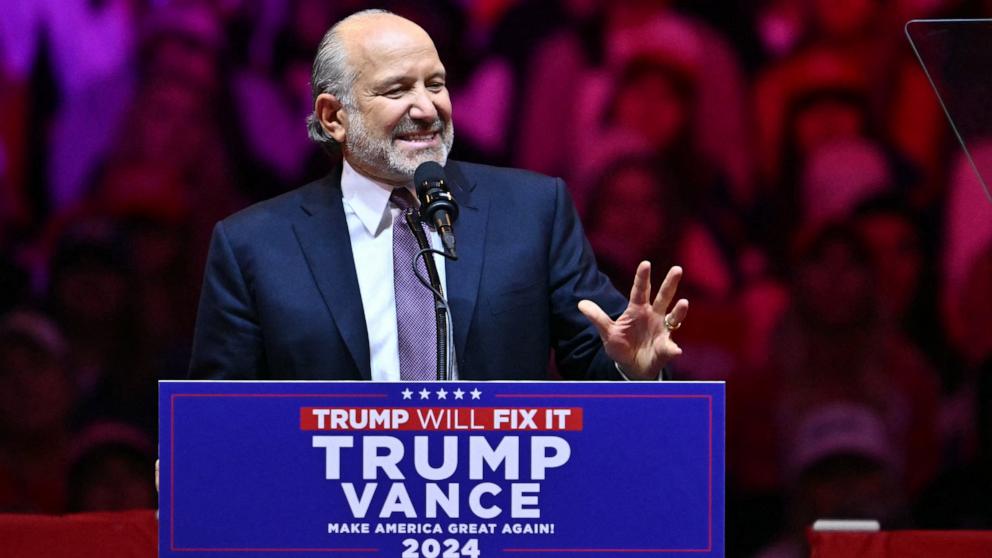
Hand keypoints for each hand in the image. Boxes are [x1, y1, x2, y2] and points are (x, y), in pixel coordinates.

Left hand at [578, 262, 688, 379]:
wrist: (631, 367)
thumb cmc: (621, 346)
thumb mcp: (607, 332)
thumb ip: (597, 318)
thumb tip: (581, 304)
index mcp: (637, 309)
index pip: (640, 291)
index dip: (642, 278)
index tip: (645, 264)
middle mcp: (653, 315)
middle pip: (663, 296)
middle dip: (670, 283)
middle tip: (677, 269)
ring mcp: (662, 329)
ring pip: (674, 316)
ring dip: (679, 310)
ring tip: (683, 303)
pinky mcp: (666, 346)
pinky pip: (670, 347)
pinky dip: (672, 349)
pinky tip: (675, 350)